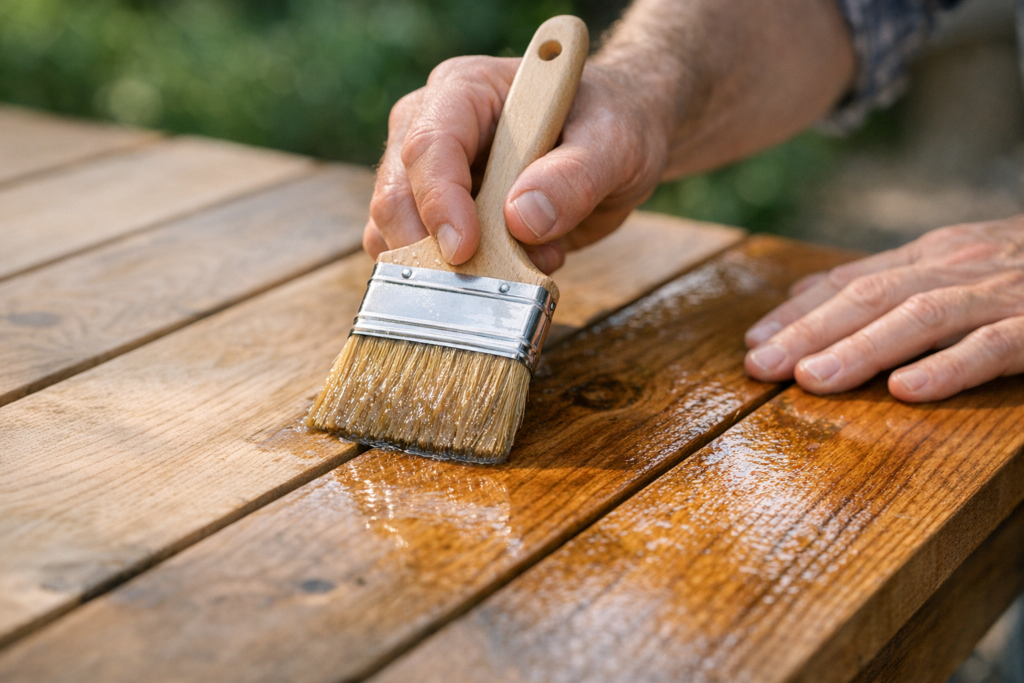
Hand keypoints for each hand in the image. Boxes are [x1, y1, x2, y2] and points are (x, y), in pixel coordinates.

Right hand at [362, 55, 672, 273]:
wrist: (614, 144)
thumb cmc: (612, 125)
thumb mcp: (613, 142)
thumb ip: (574, 176)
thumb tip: (521, 218)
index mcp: (467, 90)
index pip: (430, 144)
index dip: (440, 201)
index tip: (466, 249)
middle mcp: (431, 126)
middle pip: (396, 194)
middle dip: (432, 248)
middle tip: (489, 281)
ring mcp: (427, 176)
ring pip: (396, 234)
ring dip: (448, 270)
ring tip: (524, 264)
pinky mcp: (435, 218)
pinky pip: (417, 261)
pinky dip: (454, 281)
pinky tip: (513, 271)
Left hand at [744, 216, 1023, 401]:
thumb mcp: (951, 263)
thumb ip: (882, 279)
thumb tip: (801, 296)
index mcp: (934, 255)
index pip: (852, 282)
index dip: (798, 314)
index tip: (752, 345)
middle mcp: (960, 266)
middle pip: (872, 297)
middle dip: (810, 333)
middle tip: (759, 368)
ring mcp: (1005, 293)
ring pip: (922, 316)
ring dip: (862, 349)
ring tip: (812, 380)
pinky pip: (995, 346)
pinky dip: (950, 367)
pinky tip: (908, 391)